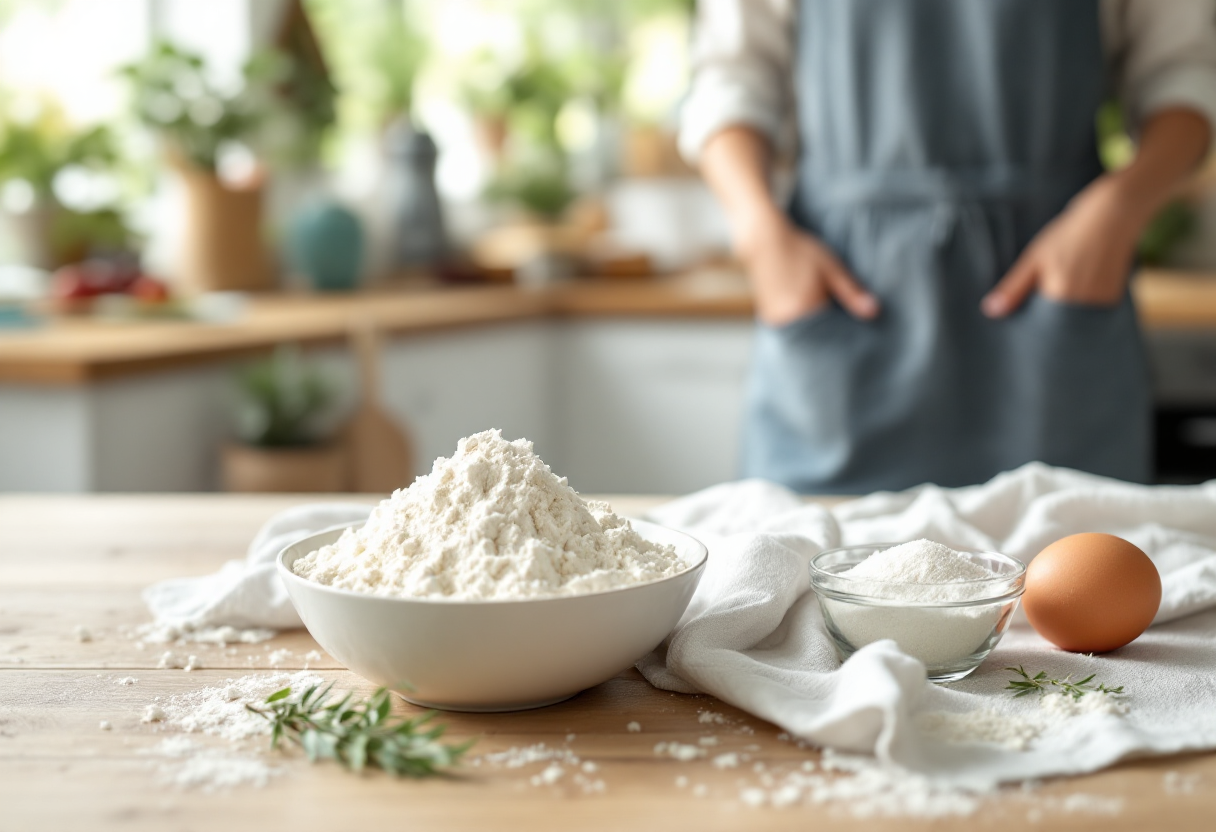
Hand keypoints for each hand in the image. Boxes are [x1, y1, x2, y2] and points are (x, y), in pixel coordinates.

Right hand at [736, 208, 879, 325]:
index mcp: (807, 309)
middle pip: (817, 334)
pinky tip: (799, 299)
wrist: (763, 241)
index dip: (843, 325)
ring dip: (812, 322)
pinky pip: (790, 325)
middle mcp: (789, 319)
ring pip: (803, 330)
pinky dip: (798, 318)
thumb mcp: (831, 268)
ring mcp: (776, 319)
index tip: (847, 316)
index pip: (833, 331)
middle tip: (827, 302)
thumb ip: (851, 292)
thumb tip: (874, 312)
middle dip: (827, 326)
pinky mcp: (768, 316)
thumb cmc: (800, 250)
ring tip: (811, 298)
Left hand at [982, 176, 1147, 317]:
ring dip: (1061, 315)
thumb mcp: (1034, 259)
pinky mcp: (1112, 302)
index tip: (1021, 311)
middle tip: (1045, 292)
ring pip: (1071, 322)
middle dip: (1044, 320)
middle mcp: (1082, 307)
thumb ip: (1013, 288)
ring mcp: (1100, 306)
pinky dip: (1077, 309)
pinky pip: (1087, 316)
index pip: (1035, 327)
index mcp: (1059, 297)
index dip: (1026, 321)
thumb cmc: (1069, 235)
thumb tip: (991, 311)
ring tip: (1063, 285)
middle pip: (1055, 328)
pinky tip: (1076, 287)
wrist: (1113, 216)